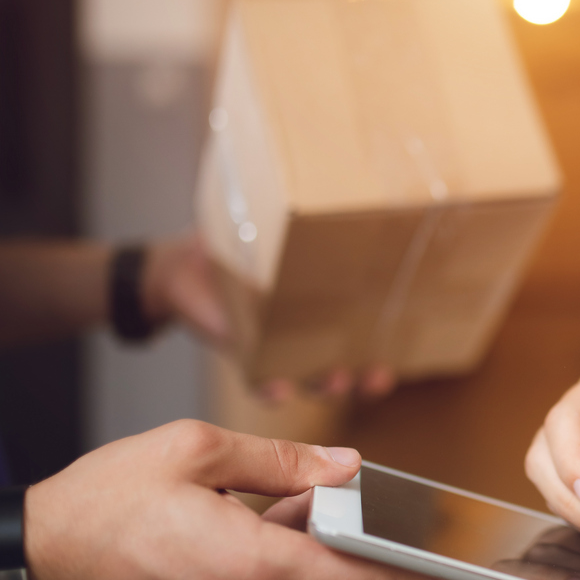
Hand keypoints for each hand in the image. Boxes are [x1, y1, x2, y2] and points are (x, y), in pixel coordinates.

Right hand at [24, 420, 490, 579]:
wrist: (29, 565)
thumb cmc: (101, 504)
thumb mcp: (196, 452)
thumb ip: (280, 459)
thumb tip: (346, 466)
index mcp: (257, 566)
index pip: (370, 579)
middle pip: (347, 575)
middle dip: (384, 541)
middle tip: (430, 518)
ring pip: (311, 573)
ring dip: (325, 534)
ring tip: (317, 488)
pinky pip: (278, 578)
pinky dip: (293, 542)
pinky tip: (282, 503)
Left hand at [143, 232, 396, 400]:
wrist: (182, 267)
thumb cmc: (237, 245)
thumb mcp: (270, 228)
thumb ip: (292, 218)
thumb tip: (318, 188)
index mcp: (321, 309)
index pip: (362, 336)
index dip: (383, 348)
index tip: (397, 351)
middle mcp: (305, 337)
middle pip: (347, 368)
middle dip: (365, 379)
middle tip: (376, 374)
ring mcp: (276, 351)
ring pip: (311, 382)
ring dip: (327, 387)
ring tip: (337, 379)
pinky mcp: (241, 356)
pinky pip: (259, 385)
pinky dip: (270, 391)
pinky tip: (278, 388)